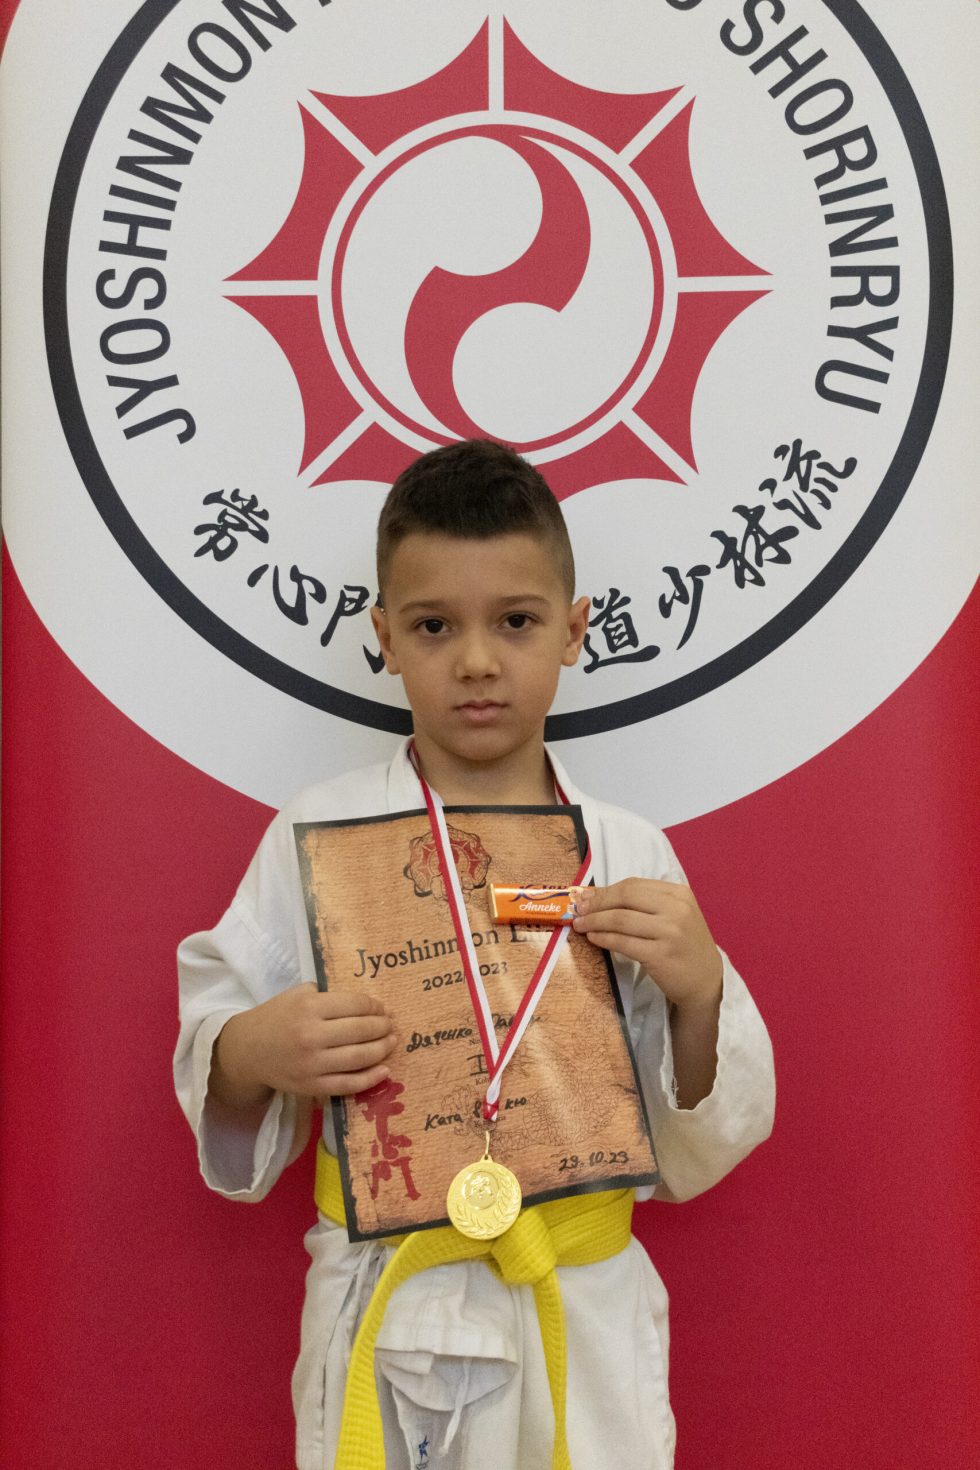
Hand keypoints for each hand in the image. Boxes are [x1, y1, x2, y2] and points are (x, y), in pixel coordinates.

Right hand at [212, 984, 397, 1107]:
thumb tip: (367, 1004)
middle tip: (392, 1025)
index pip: (355, 1005)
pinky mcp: (312, 1086)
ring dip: (382, 1049)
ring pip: (359, 1057)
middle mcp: (311, 1035)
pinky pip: (348, 1084)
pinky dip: (371, 1078)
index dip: (375, 1006)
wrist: (248, 1051)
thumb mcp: (297, 995)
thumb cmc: (276, 1017)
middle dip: (383, 1027)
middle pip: (361, 1030)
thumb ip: (328, 995)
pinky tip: (385, 1070)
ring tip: (392, 1042)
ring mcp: (312, 1064)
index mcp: (309, 1007)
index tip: (382, 1008)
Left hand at [572, 878, 722, 1011]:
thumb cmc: (684, 946)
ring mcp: (670, 932)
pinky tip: (593, 938)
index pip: (633, 885)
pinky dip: (603, 939)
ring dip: (595, 921)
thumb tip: (597, 896)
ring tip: (580, 925)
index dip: (605, 890)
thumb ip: (643, 904)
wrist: (705, 981)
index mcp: (679, 894)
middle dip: (597, 903)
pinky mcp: (660, 955)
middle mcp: (677, 909)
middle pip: (625, 897)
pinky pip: (623, 942)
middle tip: (578, 910)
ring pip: (621, 919)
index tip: (586, 897)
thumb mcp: (673, 916)